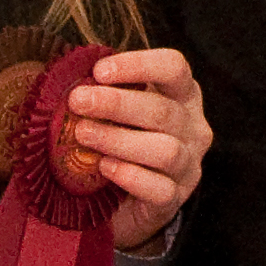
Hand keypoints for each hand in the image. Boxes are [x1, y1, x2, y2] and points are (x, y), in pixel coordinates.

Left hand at [64, 45, 213, 250]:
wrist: (123, 201)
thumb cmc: (119, 139)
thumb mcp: (116, 110)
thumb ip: (103, 91)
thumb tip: (72, 74)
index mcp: (183, 94)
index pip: (174, 68)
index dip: (138, 65)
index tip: (98, 71)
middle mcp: (193, 127)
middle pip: (163, 110)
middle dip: (116, 103)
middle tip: (77, 101)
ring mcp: (188, 165)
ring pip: (165, 150)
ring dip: (118, 140)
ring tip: (83, 135)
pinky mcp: (175, 199)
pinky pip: (159, 189)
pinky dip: (130, 176)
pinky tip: (104, 167)